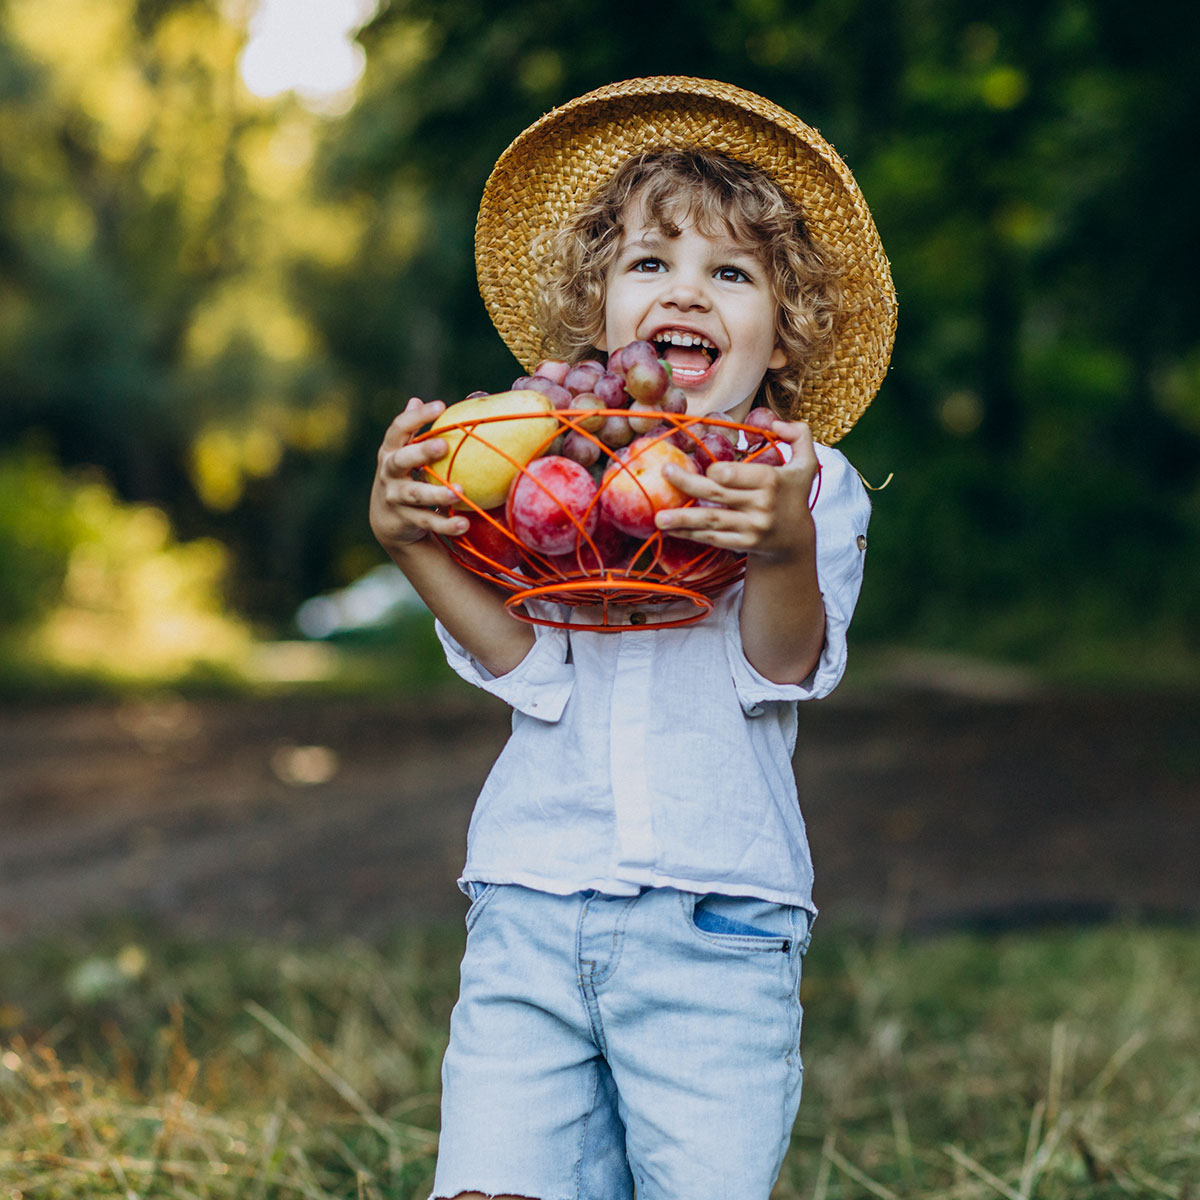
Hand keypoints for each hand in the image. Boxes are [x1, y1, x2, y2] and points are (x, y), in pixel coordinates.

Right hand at [369, 398, 470, 551]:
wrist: (387, 521)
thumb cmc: (403, 477)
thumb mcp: (403, 453)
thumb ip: (411, 431)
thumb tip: (415, 400)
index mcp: (391, 451)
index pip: (399, 429)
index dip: (417, 416)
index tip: (440, 406)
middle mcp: (389, 473)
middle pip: (401, 460)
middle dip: (421, 453)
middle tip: (442, 446)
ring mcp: (395, 497)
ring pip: (415, 494)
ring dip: (437, 493)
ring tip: (459, 492)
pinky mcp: (405, 520)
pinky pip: (428, 522)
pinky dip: (446, 525)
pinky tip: (464, 524)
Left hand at [654, 420, 818, 562]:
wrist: (794, 540)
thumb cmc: (793, 495)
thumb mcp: (806, 464)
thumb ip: (800, 435)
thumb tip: (777, 422)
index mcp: (771, 481)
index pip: (732, 474)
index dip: (715, 470)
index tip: (708, 469)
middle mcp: (760, 505)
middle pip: (716, 494)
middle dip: (687, 483)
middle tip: (664, 473)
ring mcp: (751, 527)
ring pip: (710, 520)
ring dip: (681, 519)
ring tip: (658, 518)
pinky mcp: (742, 544)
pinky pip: (712, 538)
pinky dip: (690, 534)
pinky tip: (670, 529)